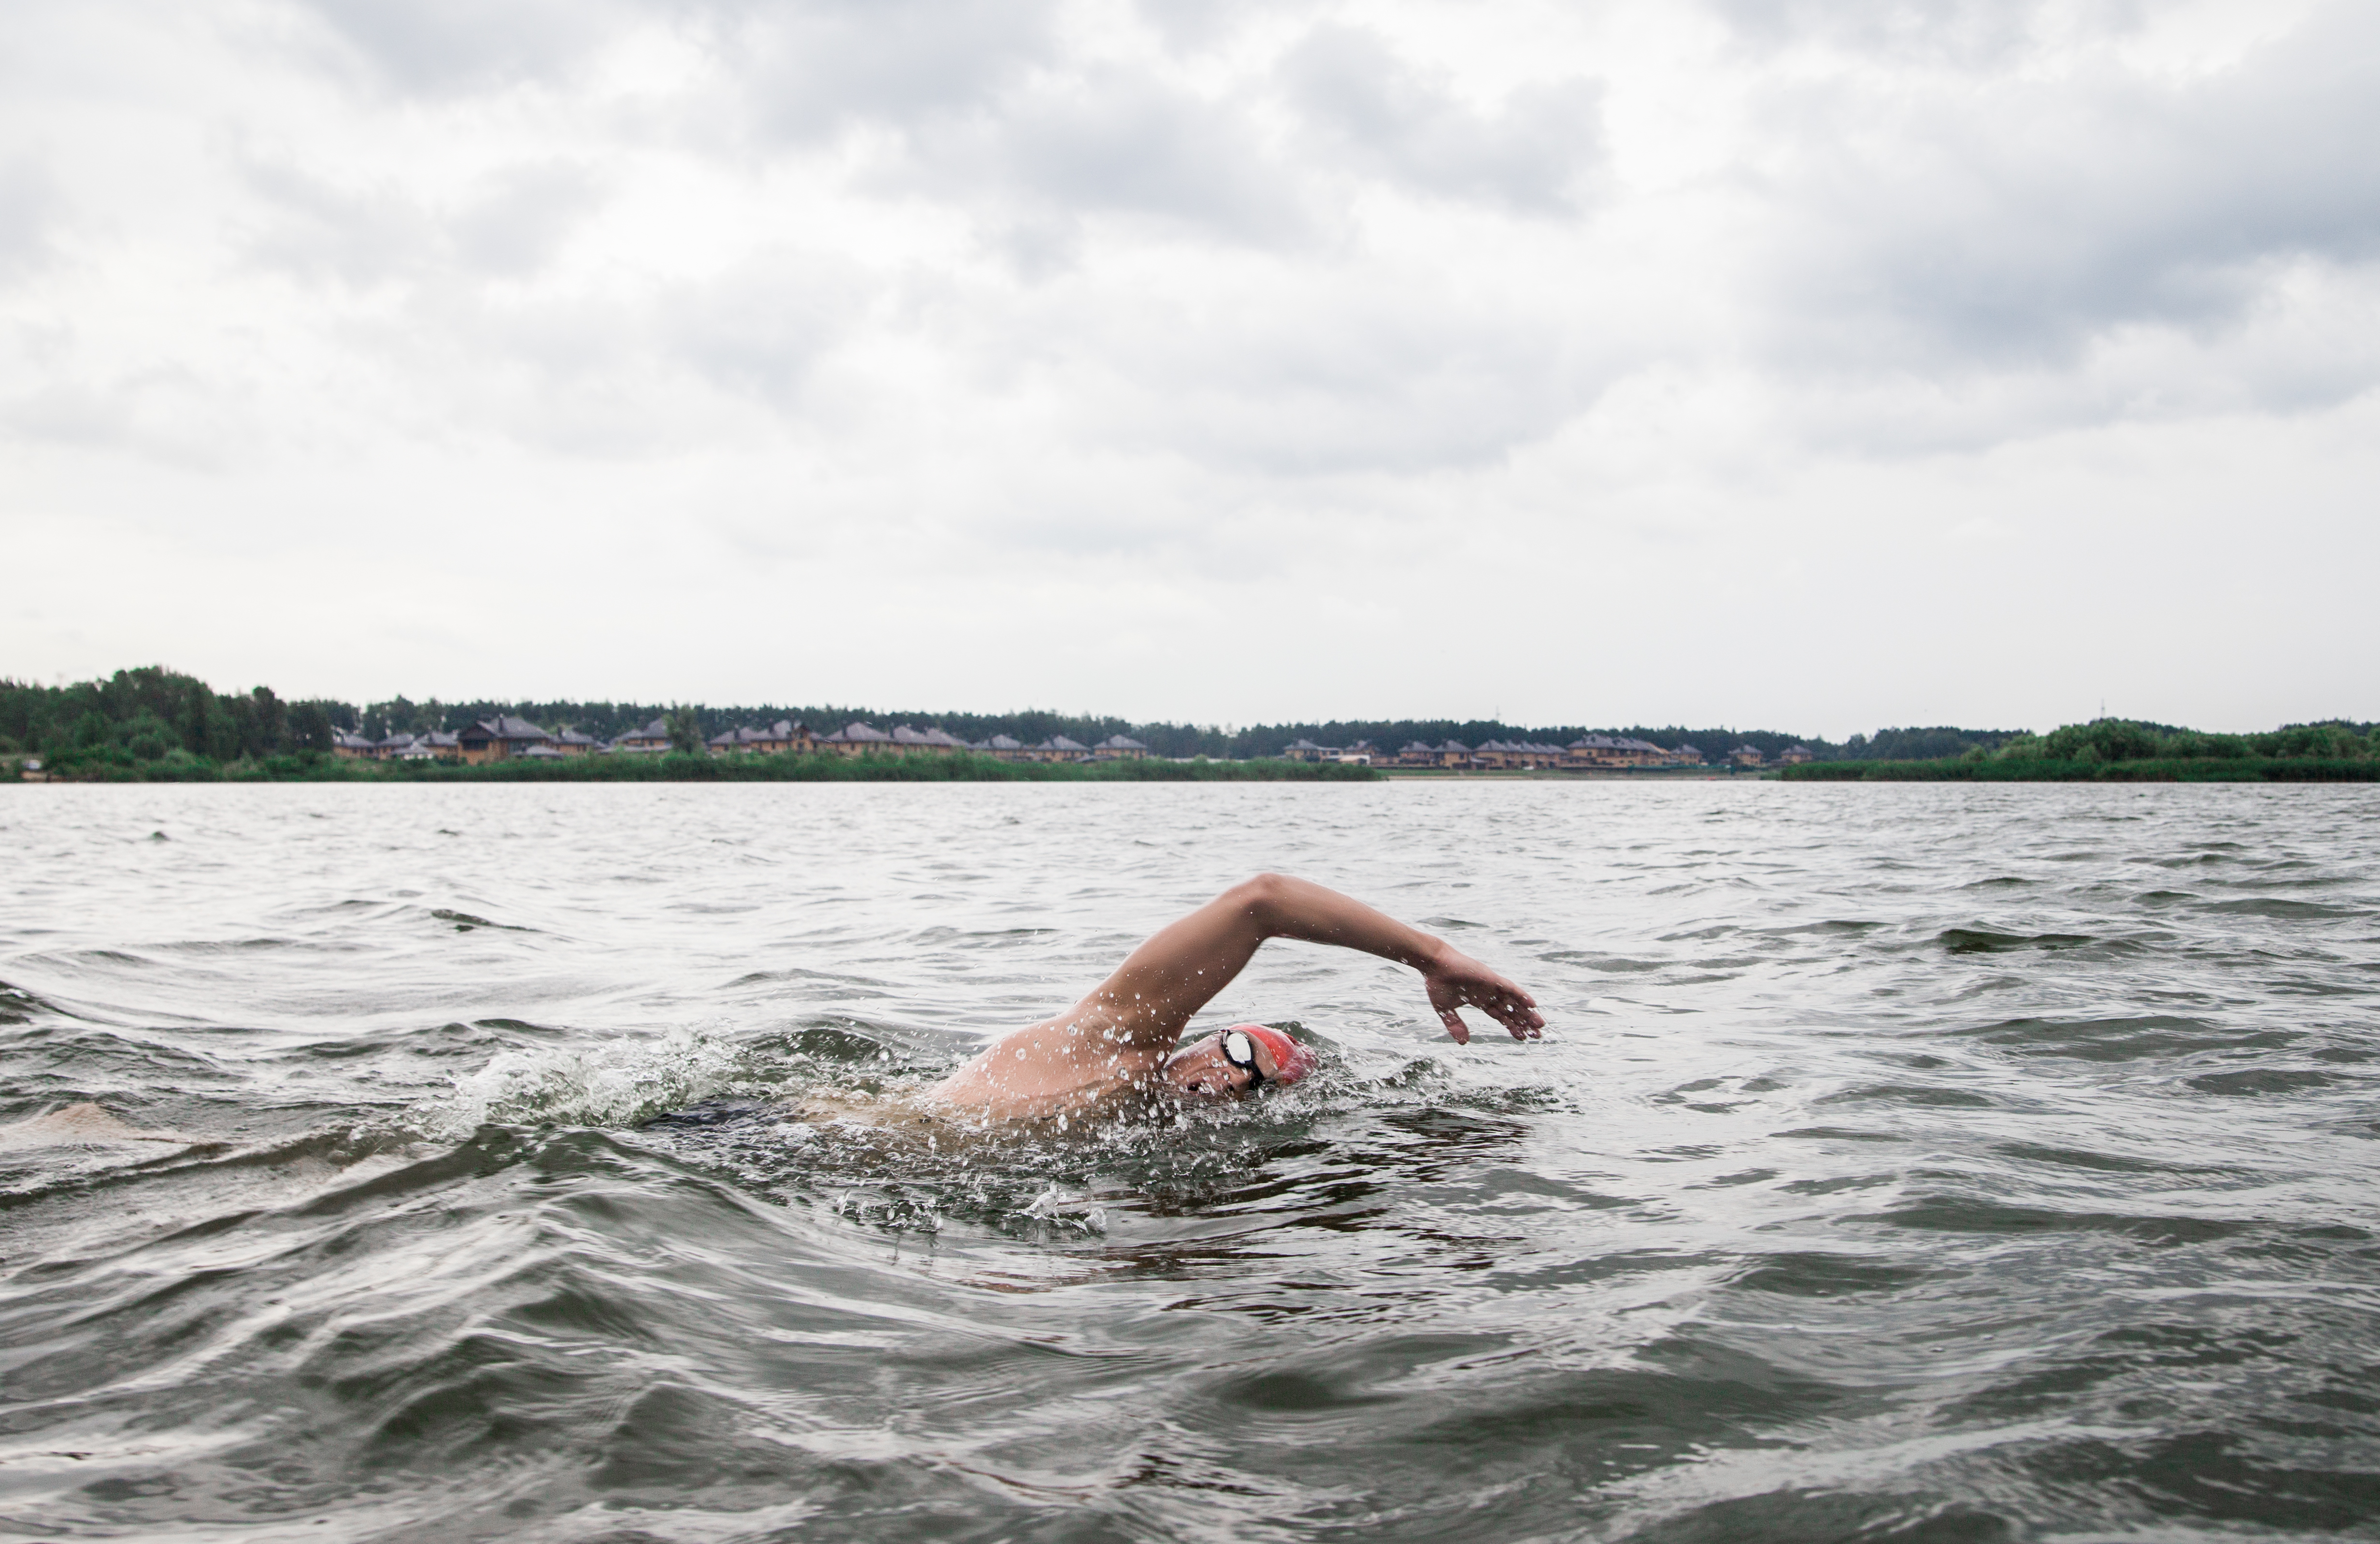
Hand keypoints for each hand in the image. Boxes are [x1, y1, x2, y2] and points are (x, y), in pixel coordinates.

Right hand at [1422, 947, 1544, 1042]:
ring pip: (1514, 1001)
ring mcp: (1491, 985)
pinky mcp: (1491, 978)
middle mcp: (1489, 993)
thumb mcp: (1445, 1010)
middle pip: (1511, 1010)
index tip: (1522, 1038)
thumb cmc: (1437, 983)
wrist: (1433, 964)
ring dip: (1527, 1012)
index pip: (1500, 1015)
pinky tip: (1532, 1005)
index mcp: (1479, 1000)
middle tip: (1537, 1035)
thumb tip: (1464, 1043)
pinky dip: (1521, 996)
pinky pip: (1510, 988)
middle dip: (1523, 1022)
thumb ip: (1454, 1025)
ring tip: (1540, 1024)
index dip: (1511, 1026)